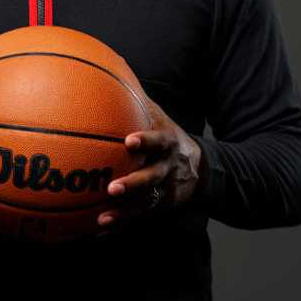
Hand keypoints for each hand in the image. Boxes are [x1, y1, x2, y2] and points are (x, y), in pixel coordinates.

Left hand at [97, 94, 202, 227]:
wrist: (202, 171)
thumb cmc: (169, 139)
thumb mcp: (162, 119)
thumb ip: (139, 102)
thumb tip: (113, 70)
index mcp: (169, 145)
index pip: (159, 141)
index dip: (146, 141)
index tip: (129, 141)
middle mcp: (168, 170)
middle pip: (152, 178)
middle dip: (133, 184)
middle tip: (112, 188)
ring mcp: (165, 192)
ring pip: (144, 204)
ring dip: (124, 212)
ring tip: (103, 217)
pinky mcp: (159, 208)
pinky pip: (137, 218)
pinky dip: (119, 223)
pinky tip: (98, 230)